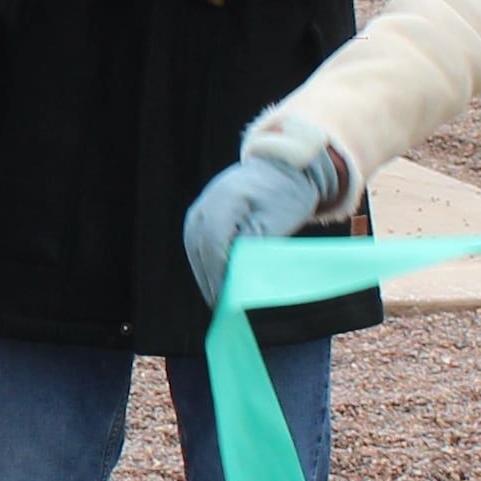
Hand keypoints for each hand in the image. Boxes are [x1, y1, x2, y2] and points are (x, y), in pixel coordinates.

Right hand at [184, 141, 335, 305]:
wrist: (282, 168)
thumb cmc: (285, 195)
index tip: (227, 302)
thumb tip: (237, 280)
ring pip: (195, 251)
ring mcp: (199, 210)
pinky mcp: (200, 216)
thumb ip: (252, 249)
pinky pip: (197, 245)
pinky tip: (217, 283)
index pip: (214, 246)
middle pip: (200, 251)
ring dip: (206, 276)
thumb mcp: (275, 224)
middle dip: (210, 281)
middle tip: (223, 312)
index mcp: (224, 202)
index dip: (219, 276)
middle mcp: (204, 206)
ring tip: (220, 302)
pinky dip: (206, 265)